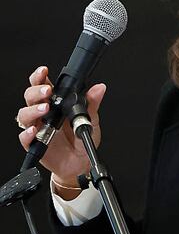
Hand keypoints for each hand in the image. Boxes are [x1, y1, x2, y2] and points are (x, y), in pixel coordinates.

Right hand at [16, 66, 105, 197]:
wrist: (80, 162)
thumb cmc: (82, 138)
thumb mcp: (91, 119)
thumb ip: (92, 104)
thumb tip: (99, 88)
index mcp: (55, 104)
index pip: (42, 86)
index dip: (39, 77)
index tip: (44, 71)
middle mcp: (43, 114)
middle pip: (30, 97)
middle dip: (36, 91)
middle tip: (47, 91)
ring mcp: (37, 128)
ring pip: (24, 115)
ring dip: (33, 110)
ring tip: (45, 108)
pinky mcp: (34, 144)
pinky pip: (25, 138)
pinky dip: (28, 133)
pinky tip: (35, 130)